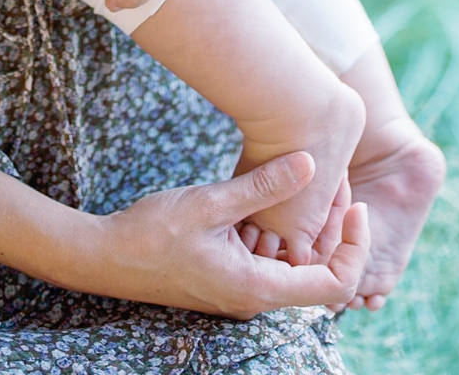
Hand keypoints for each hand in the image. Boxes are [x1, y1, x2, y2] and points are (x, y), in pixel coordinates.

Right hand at [0, 155, 368, 317]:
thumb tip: (310, 162)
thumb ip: (262, 187)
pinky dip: (284, 230)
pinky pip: (272, 259)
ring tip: (313, 178)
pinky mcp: (230, 275)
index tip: (352, 203)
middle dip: (337, 230)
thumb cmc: (151, 232)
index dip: (354, 247)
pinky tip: (275, 192)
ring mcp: (242, 288)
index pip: (334, 285)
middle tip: (336, 181)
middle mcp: (256, 296)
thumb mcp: (209, 202)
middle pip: (322, 275)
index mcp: (257, 287)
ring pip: (297, 266)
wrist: (105, 257)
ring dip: (311, 227)